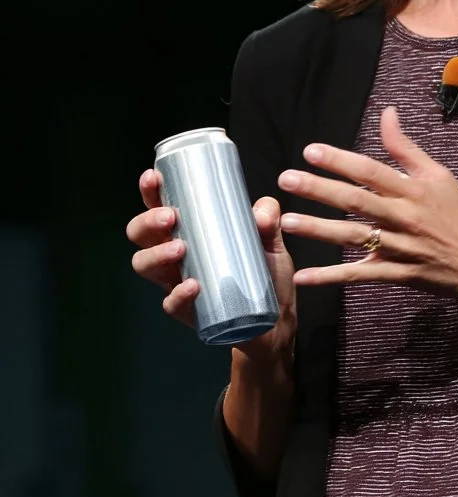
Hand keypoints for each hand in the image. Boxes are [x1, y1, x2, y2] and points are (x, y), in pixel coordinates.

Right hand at [126, 169, 296, 364]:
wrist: (277, 319)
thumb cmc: (266, 272)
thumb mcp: (272, 242)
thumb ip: (269, 222)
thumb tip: (263, 212)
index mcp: (190, 230)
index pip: (160, 206)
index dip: (150, 191)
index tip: (154, 177)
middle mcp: (175, 254)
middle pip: (141, 234)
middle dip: (147, 222)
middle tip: (170, 217)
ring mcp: (177, 282)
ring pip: (145, 265)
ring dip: (156, 255)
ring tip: (179, 249)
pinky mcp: (188, 311)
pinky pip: (171, 303)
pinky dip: (179, 294)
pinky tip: (192, 286)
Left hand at [278, 105, 457, 299]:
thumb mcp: (438, 175)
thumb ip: (406, 148)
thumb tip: (386, 113)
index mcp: (413, 190)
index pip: (371, 171)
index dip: (340, 160)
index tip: (310, 151)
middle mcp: (404, 217)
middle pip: (356, 201)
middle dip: (319, 189)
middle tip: (287, 180)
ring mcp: (400, 248)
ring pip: (354, 237)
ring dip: (319, 230)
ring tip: (287, 222)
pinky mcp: (397, 274)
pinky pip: (361, 275)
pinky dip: (332, 277)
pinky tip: (304, 276)